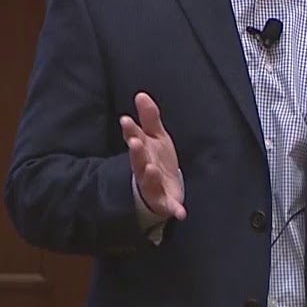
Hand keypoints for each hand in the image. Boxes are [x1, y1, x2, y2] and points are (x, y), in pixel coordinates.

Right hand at [119, 92, 185, 220]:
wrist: (164, 188)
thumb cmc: (157, 159)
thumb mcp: (156, 136)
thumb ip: (149, 117)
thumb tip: (141, 94)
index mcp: (143, 151)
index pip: (134, 138)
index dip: (130, 130)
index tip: (126, 120)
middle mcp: (144, 168)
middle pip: (138, 160)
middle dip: (137, 152)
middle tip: (135, 141)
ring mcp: (153, 186)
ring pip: (148, 182)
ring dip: (148, 176)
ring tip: (150, 168)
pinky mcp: (165, 202)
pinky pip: (168, 206)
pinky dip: (173, 209)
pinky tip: (180, 212)